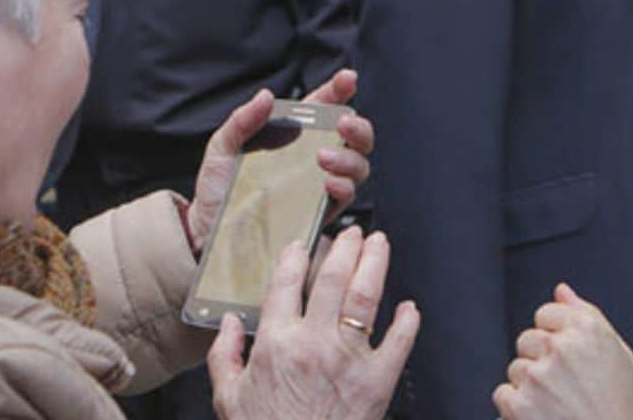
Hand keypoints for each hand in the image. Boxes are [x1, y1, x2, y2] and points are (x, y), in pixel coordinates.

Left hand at [186, 69, 374, 254]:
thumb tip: (266, 96)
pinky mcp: (320, 212)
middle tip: (344, 123)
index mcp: (293, 134)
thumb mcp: (222, 147)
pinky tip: (328, 182)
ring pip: (358, 165)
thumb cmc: (218, 187)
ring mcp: (320, 184)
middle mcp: (313, 157)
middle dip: (358, 126)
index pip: (324, 107)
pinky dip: (343, 186)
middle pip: (354, 137)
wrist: (210, 229)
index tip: (348, 79)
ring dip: (349, 158)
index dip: (339, 90)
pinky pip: (345, 197)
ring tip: (323, 158)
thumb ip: (242, 120)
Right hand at [208, 227, 418, 419]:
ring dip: (375, 264)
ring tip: (378, 245)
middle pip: (332, 277)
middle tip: (351, 233)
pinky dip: (407, 321)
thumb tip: (227, 325)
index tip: (300, 244)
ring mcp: (349, 358)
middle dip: (344, 247)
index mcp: (276, 343)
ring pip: (365, 296)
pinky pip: (399, 342)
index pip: (286, 282)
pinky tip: (409, 308)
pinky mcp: (378, 380)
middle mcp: (314, 342)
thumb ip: (224, 356)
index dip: (294, 255)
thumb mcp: (229, 399)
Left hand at [493, 285, 632, 419]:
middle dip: (540, 360)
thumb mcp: (619, 353)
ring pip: (515, 368)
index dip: (556, 337)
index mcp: (587, 329)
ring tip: (558, 405)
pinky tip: (544, 417)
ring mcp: (538, 376)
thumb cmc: (622, 407)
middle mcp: (561, 347)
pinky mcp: (521, 404)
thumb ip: (586, 315)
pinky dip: (516, 408)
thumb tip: (561, 291)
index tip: (568, 360)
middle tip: (565, 387)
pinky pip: (503, 394)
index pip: (546, 314)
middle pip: (527, 340)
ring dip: (529, 386)